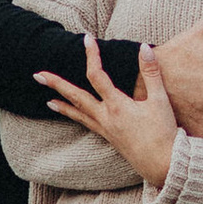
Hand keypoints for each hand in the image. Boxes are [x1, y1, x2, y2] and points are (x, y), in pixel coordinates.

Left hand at [34, 35, 180, 187]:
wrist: (163, 164)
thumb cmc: (164, 132)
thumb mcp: (160, 100)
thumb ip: (151, 72)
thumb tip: (144, 48)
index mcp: (117, 105)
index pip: (97, 75)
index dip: (92, 55)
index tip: (87, 39)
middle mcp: (106, 117)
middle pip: (76, 97)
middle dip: (57, 84)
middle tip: (38, 75)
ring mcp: (105, 129)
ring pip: (78, 114)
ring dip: (62, 105)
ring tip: (48, 100)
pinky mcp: (109, 138)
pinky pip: (86, 124)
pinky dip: (76, 117)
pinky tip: (73, 116)